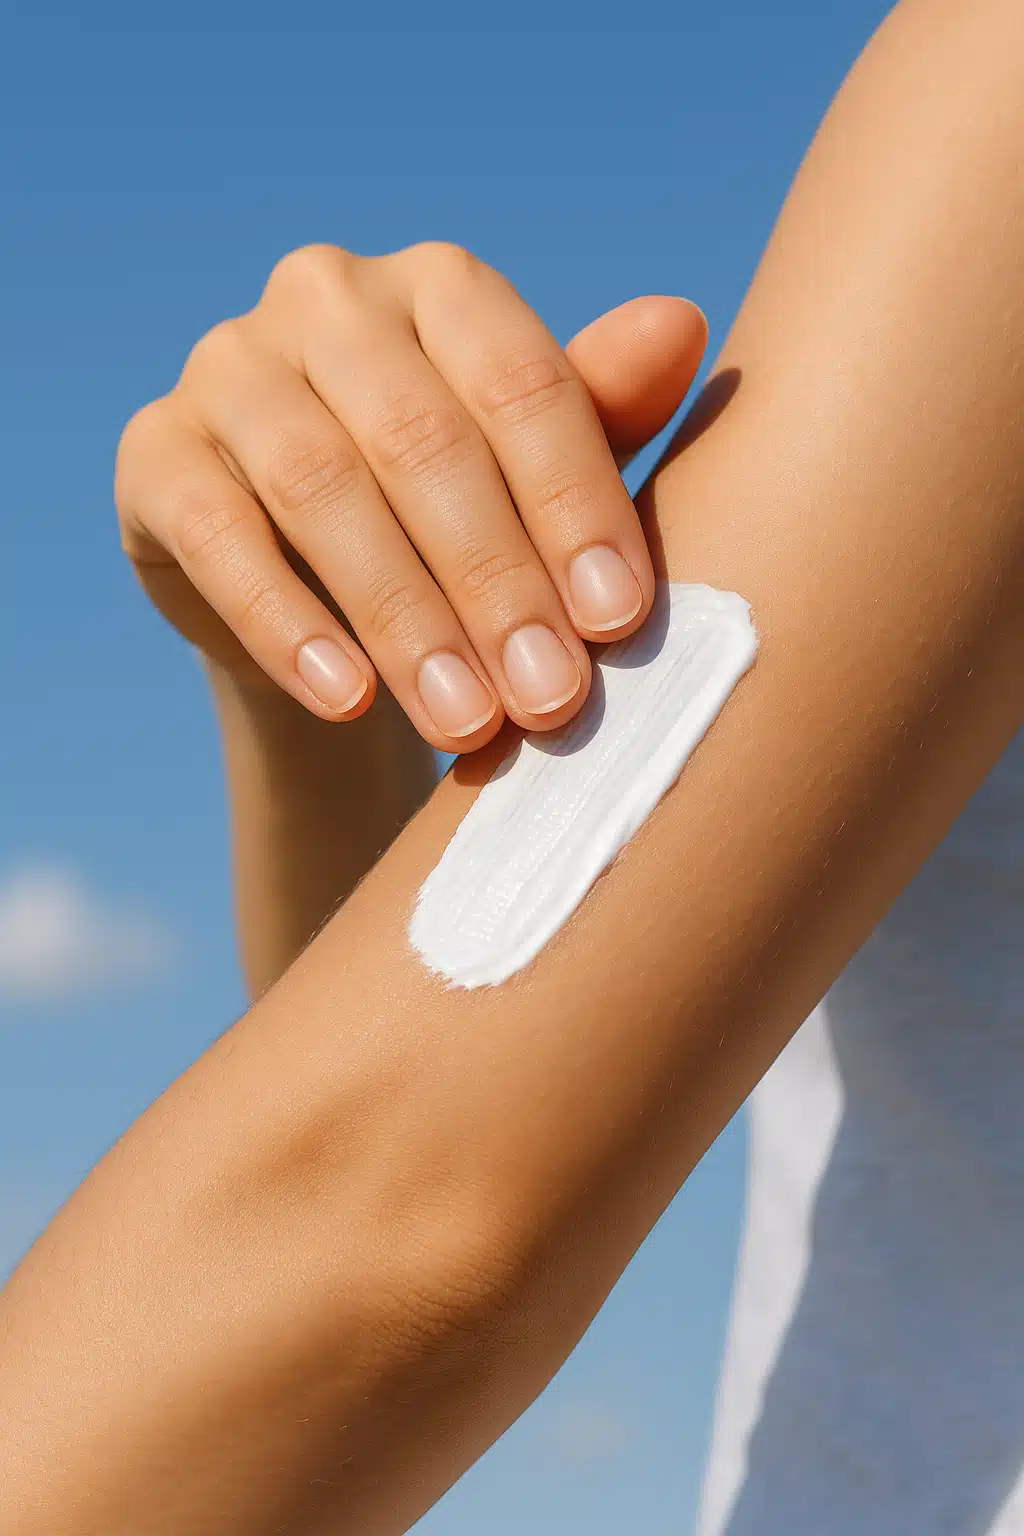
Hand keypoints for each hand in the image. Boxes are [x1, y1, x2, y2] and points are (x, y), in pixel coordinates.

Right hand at [116, 243, 705, 750]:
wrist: (324, 583)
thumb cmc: (460, 515)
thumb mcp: (537, 474)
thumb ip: (604, 412)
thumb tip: (681, 326)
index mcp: (441, 287)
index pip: (519, 383)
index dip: (572, 503)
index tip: (619, 620)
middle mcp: (327, 299)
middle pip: (423, 442)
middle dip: (495, 583)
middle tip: (550, 700)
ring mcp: (230, 367)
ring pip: (322, 490)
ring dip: (403, 618)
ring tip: (465, 722)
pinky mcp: (155, 451)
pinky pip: (220, 537)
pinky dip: (286, 624)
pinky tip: (345, 702)